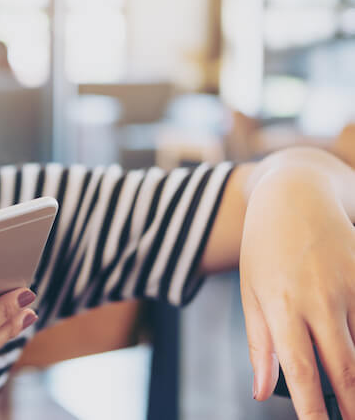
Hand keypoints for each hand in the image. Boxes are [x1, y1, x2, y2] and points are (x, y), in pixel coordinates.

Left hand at [240, 167, 354, 418]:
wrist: (294, 196)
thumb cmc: (264, 249)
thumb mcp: (251, 293)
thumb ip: (260, 344)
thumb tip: (260, 391)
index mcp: (282, 306)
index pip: (302, 371)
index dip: (314, 409)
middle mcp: (320, 299)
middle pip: (347, 368)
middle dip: (353, 405)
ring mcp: (351, 286)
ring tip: (354, 395)